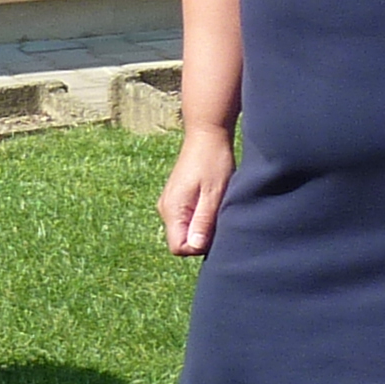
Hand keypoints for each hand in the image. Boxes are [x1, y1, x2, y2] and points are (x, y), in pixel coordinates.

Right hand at [158, 127, 232, 256]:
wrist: (206, 135)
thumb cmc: (213, 162)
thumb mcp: (213, 194)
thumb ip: (203, 222)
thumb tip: (195, 247)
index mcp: (172, 210)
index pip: (178, 248)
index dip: (199, 246)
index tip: (214, 227)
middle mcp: (166, 209)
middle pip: (182, 241)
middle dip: (202, 237)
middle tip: (218, 214)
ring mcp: (170, 204)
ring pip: (186, 230)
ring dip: (203, 225)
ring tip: (215, 204)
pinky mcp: (177, 199)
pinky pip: (187, 219)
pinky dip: (201, 216)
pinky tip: (212, 200)